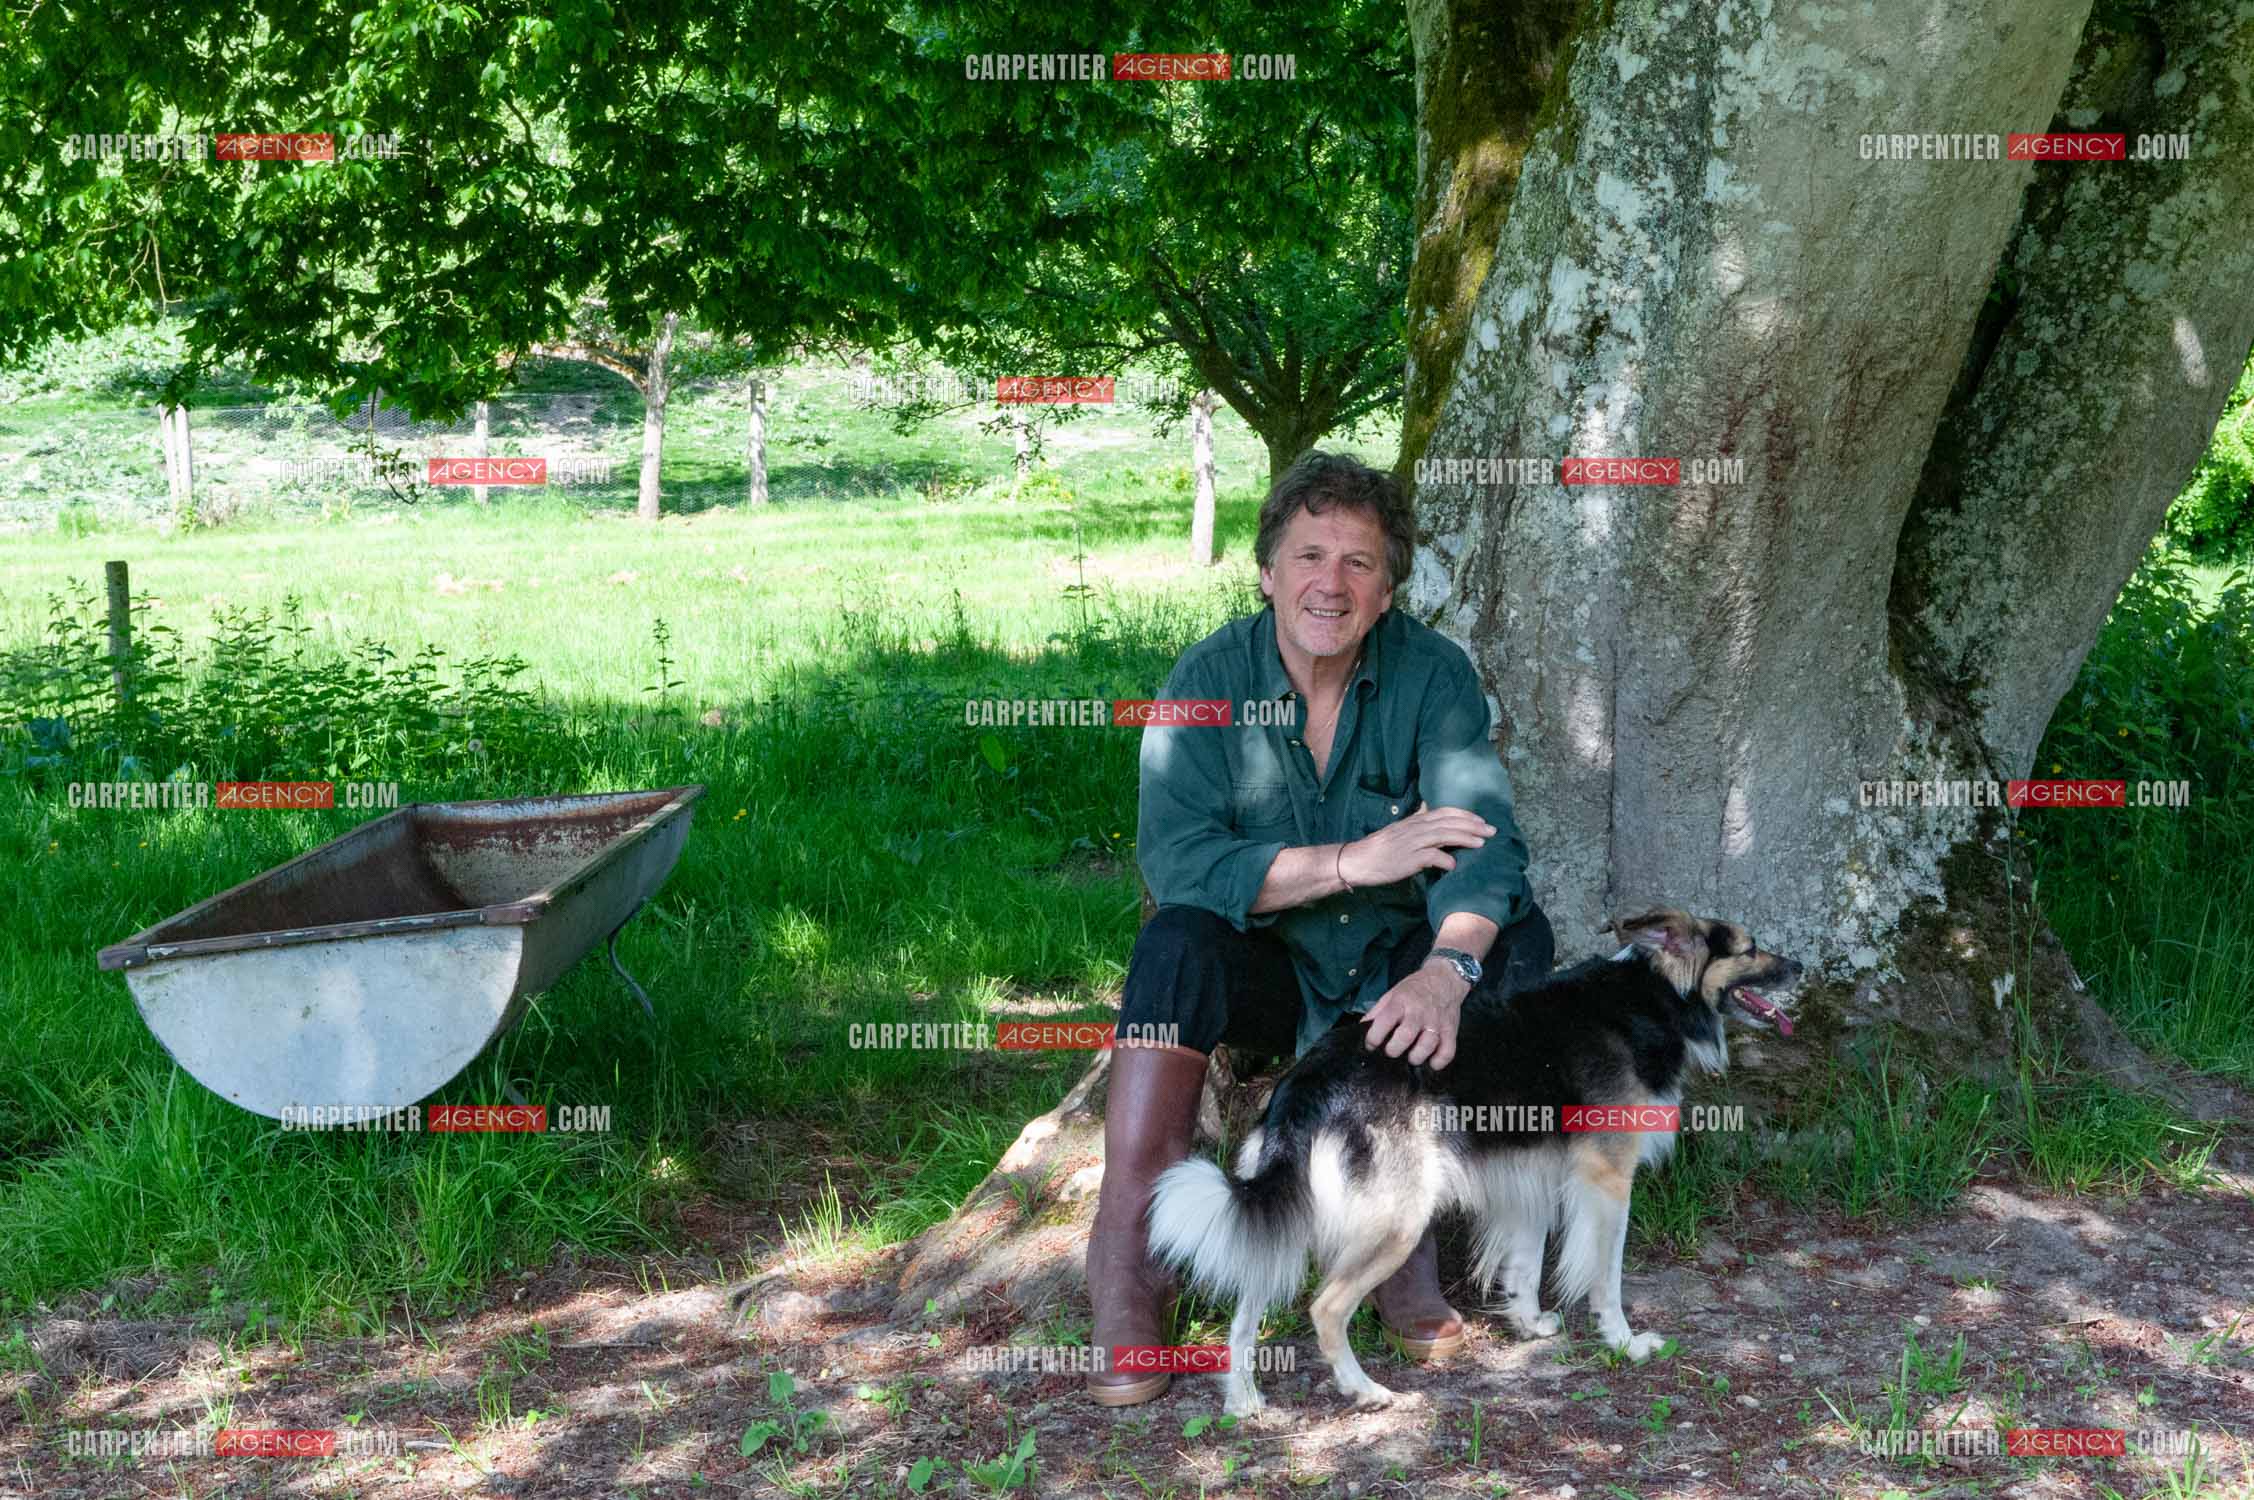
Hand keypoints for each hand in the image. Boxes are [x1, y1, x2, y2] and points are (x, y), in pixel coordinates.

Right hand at [1339, 802, 1495, 887]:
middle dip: (1473, 825)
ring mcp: (1410, 843)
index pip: (1444, 812)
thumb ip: (1417, 828)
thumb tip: (1435, 823)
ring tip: (1481, 844)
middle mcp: (1414, 828)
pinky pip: (1430, 857)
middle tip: (1492, 831)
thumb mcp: (1399, 833)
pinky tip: (1454, 865)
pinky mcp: (1406, 860)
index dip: (1465, 815)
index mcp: (1413, 821)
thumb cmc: (1379, 850)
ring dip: (1465, 838)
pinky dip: (1444, 859)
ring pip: (1443, 835)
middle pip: (1449, 822)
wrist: (1356, 861)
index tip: (1481, 821)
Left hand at [1360, 962, 1470, 1067]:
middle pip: (1406, 1036)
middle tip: (1391, 1051)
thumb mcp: (1392, 994)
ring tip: (1410, 1056)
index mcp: (1401, 1002)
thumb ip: (1377, 1012)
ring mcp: (1436, 1022)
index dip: (1374, 1037)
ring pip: (1427, 1046)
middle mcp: (1419, 1012)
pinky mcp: (1451, 1030)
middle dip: (1394, 1050)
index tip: (1371, 1045)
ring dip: (1416, 1057)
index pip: (1384, 1021)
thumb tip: (1361, 1029)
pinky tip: (1430, 1061)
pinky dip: (1438, 1061)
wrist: (1444, 978)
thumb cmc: (1415, 989)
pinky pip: (1447, 1051)